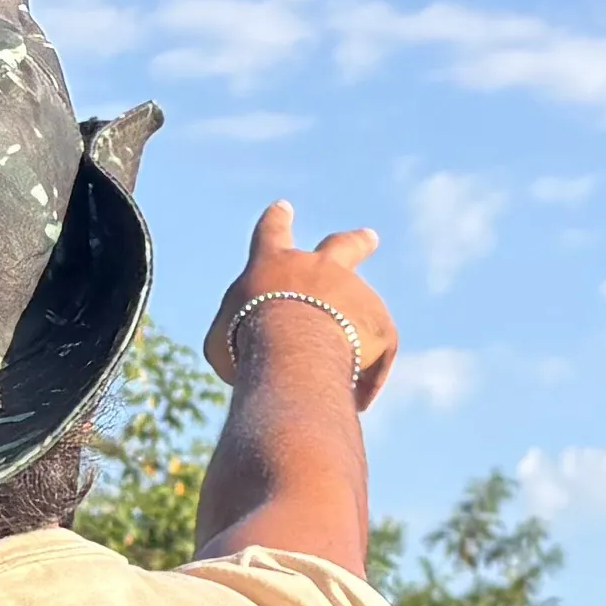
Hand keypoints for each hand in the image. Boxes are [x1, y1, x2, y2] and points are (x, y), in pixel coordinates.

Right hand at [212, 205, 394, 408]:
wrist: (293, 348)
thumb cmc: (246, 342)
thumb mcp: (223, 341)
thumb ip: (236, 336)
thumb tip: (253, 353)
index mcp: (272, 265)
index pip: (270, 234)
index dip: (274, 221)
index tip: (282, 206)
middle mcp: (319, 269)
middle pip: (342, 246)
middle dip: (356, 242)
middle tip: (370, 237)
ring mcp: (354, 292)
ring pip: (365, 310)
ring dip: (361, 335)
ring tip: (344, 372)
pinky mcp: (381, 324)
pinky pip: (375, 356)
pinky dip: (364, 377)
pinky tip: (353, 398)